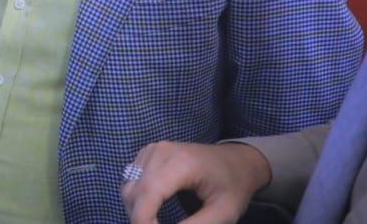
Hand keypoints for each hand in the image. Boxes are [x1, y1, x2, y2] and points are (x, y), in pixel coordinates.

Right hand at [121, 141, 271, 223]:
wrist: (236, 161)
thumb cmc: (233, 187)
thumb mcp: (223, 213)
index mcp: (183, 163)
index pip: (149, 192)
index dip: (143, 220)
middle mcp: (161, 151)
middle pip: (134, 191)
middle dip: (140, 219)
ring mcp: (152, 149)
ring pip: (129, 187)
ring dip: (136, 210)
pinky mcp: (148, 152)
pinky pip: (131, 180)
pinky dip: (137, 199)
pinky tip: (152, 209)